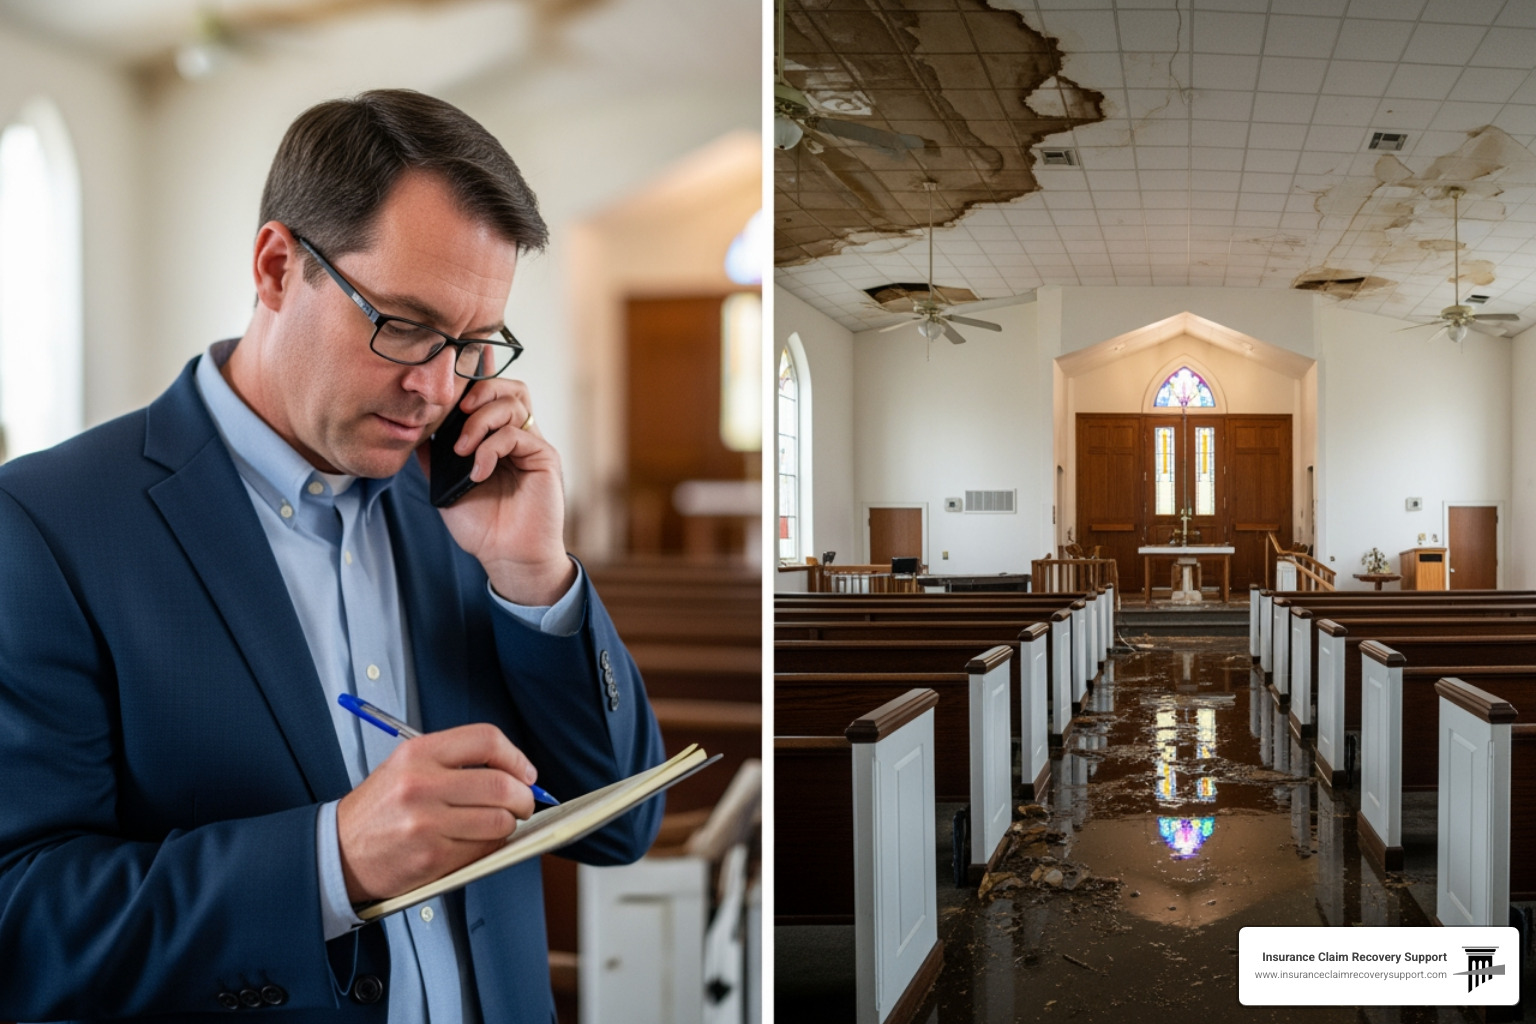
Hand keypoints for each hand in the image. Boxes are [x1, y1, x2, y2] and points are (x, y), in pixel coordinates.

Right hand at [336, 723, 538, 903]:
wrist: (339, 851)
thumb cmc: (380, 808)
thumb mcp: (408, 766)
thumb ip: (457, 762)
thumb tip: (515, 772)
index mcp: (418, 754)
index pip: (486, 740)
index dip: (516, 757)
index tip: (525, 773)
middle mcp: (421, 785)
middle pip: (501, 785)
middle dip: (523, 797)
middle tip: (523, 802)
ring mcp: (426, 824)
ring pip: (499, 821)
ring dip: (509, 824)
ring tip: (499, 822)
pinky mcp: (431, 858)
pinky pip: (483, 850)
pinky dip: (491, 846)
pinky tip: (478, 841)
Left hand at [416, 378, 575, 604]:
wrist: (507, 557)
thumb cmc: (483, 527)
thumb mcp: (446, 487)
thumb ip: (434, 458)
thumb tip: (415, 431)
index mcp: (498, 439)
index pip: (493, 395)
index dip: (479, 375)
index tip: (458, 362)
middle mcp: (519, 437)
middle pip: (510, 388)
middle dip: (481, 388)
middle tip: (458, 410)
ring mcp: (533, 445)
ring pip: (513, 404)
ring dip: (480, 420)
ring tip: (462, 449)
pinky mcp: (544, 458)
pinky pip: (516, 435)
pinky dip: (491, 449)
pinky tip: (478, 472)